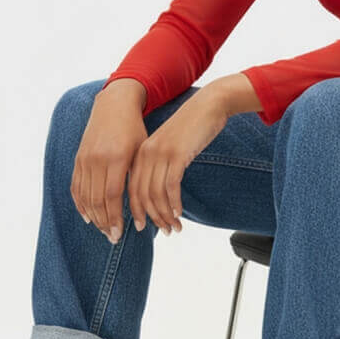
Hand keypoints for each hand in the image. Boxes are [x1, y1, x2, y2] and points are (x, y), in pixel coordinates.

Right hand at [70, 78, 147, 243]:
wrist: (114, 106)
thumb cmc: (135, 130)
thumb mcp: (141, 151)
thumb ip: (137, 176)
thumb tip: (142, 207)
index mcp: (116, 158)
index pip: (112, 196)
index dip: (115, 217)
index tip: (120, 233)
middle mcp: (97, 159)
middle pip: (96, 200)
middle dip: (105, 222)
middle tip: (112, 238)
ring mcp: (85, 159)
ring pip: (85, 196)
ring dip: (94, 217)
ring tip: (104, 230)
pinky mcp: (78, 158)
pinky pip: (76, 186)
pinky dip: (80, 204)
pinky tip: (88, 217)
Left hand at [128, 85, 230, 234]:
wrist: (208, 106)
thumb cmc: (192, 129)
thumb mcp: (171, 148)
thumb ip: (161, 167)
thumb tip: (160, 193)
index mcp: (140, 154)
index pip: (131, 190)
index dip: (136, 212)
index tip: (143, 228)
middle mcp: (146, 155)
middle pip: (141, 195)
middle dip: (152, 218)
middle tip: (165, 232)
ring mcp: (160, 154)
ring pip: (156, 194)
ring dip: (165, 215)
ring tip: (175, 228)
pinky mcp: (177, 154)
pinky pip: (171, 186)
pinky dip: (174, 203)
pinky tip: (179, 213)